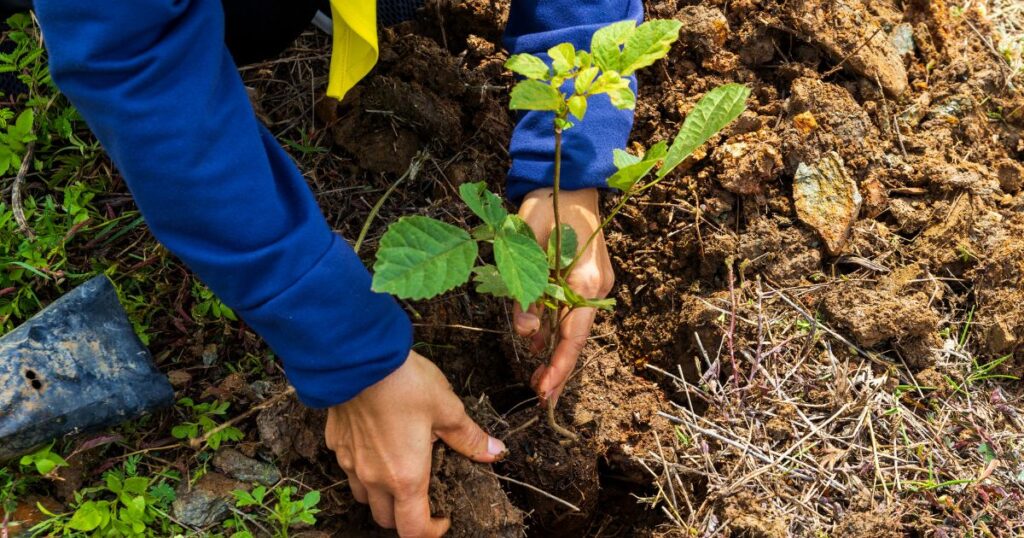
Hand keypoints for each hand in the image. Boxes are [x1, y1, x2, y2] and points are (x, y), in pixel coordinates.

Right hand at [325, 351, 505, 536]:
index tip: (443, 519)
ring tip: (399, 471)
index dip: (431, 532)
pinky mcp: (335, 443)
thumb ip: (469, 437)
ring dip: (381, 496)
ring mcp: (350, 462)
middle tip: (424, 496)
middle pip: (386, 519)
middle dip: (406, 517)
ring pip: (364, 497)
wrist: (357, 357)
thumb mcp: (447, 408)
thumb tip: (495, 452)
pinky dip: (363, 467)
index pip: (413, 530)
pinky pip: (349, 467)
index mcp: (405, 477)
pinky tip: (376, 443)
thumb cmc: (404, 384)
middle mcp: (374, 478)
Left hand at [514, 187, 613, 406]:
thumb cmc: (548, 204)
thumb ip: (525, 288)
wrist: (571, 180)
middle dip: (559, 369)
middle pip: (577, 338)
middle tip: (540, 396)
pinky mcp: (588, 279)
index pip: (573, 334)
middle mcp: (597, 286)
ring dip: (556, 352)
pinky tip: (541, 345)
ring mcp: (595, 283)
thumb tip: (527, 331)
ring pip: (574, 327)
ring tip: (538, 379)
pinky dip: (557, 331)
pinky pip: (572, 312)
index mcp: (586, 279)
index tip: (544, 391)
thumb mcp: (526, 241)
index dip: (559, 366)